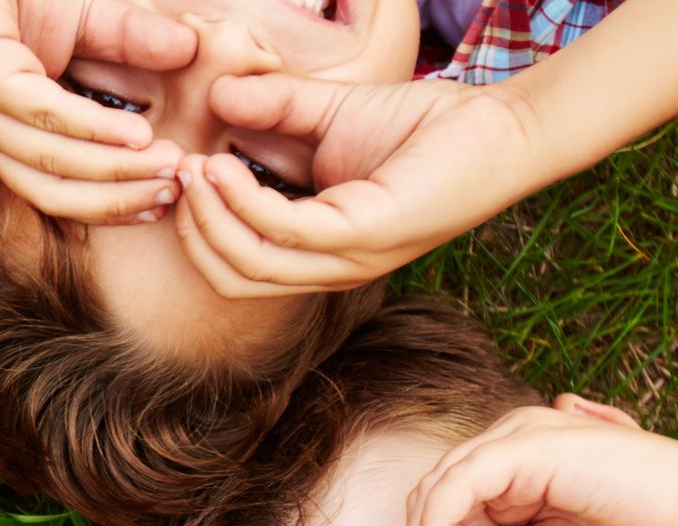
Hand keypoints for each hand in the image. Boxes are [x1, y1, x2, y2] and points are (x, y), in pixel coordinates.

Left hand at [0, 0, 195, 224]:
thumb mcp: (85, 20)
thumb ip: (131, 40)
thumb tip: (188, 49)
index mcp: (5, 135)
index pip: (58, 191)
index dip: (112, 203)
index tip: (166, 201)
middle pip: (54, 193)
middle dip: (118, 199)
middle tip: (174, 191)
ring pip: (51, 162)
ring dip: (116, 170)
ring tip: (166, 164)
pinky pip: (43, 115)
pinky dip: (93, 129)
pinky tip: (136, 133)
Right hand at [173, 74, 542, 295]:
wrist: (500, 126)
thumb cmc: (425, 127)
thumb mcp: (330, 114)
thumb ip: (275, 108)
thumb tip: (216, 97)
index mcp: (319, 250)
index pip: (236, 265)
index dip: (196, 224)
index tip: (179, 170)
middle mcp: (331, 267)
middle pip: (233, 277)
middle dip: (192, 229)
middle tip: (177, 173)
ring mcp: (349, 259)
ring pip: (250, 264)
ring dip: (209, 217)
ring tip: (195, 167)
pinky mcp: (367, 236)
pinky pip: (285, 231)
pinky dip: (244, 202)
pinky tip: (225, 164)